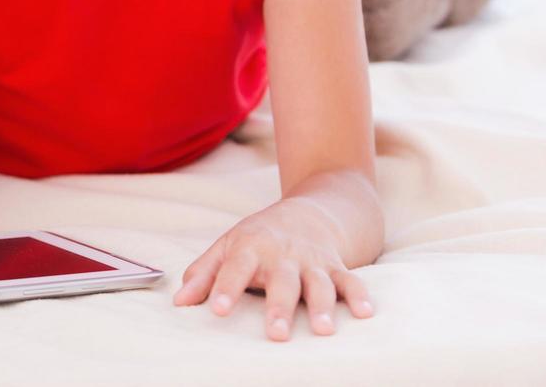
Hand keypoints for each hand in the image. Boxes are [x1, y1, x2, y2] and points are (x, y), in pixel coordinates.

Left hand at [173, 197, 375, 340]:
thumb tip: (178, 302)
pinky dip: (360, 295)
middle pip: (282, 281)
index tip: (217, 310)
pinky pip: (352, 280)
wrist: (309, 211)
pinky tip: (366, 314)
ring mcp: (313, 261)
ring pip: (319, 283)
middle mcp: (283, 255)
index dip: (225, 288)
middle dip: (280, 307)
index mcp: (250, 248)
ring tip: (324, 330)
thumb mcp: (228, 246)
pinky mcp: (337, 267)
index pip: (235, 268)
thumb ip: (204, 274)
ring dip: (323, 306)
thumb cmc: (259, 238)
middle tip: (276, 334)